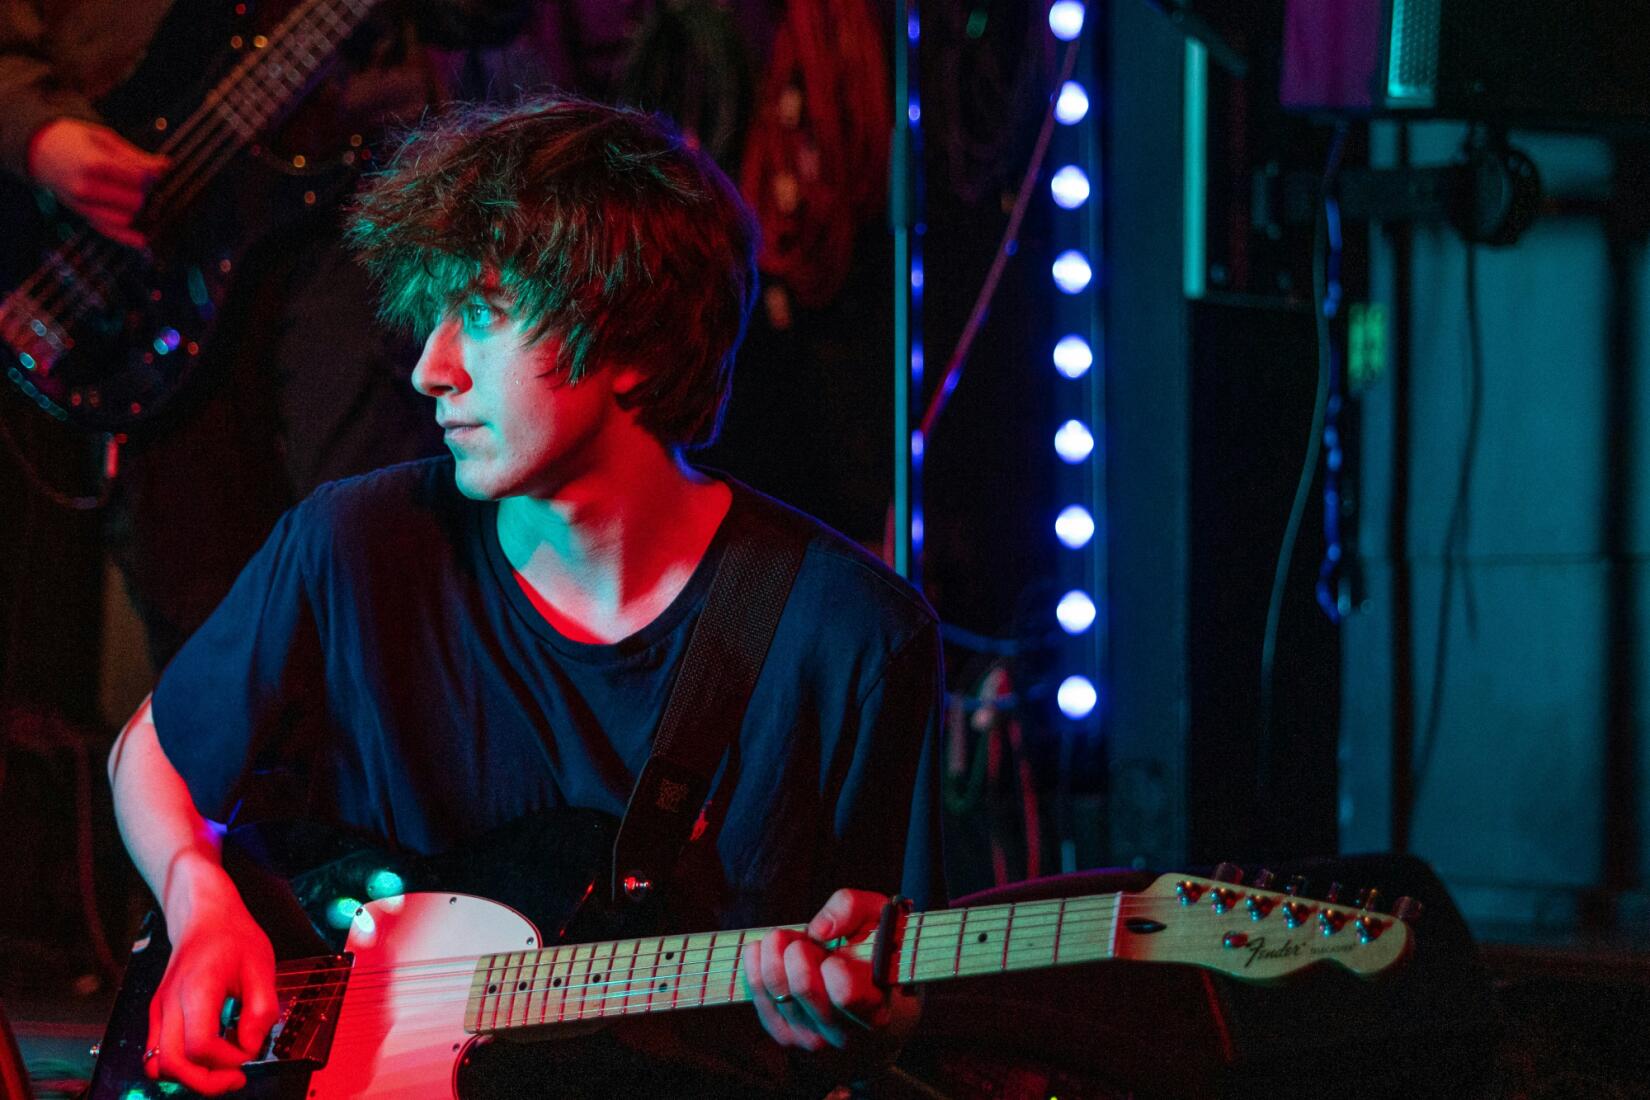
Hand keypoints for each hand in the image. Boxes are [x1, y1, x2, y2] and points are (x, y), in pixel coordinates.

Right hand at [26, 118, 168, 247]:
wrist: (41, 151)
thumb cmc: (74, 141)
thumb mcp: (104, 138)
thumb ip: (135, 155)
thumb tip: (164, 166)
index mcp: (93, 164)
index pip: (138, 178)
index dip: (150, 174)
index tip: (151, 168)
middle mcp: (86, 188)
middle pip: (135, 200)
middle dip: (144, 192)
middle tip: (141, 182)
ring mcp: (83, 205)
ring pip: (127, 218)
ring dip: (137, 210)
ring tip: (133, 194)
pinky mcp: (83, 215)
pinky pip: (109, 232)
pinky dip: (127, 238)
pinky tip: (143, 240)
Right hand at [146, 871, 278, 1094]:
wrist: (203, 916)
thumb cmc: (234, 938)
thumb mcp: (263, 966)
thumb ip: (261, 1009)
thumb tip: (251, 1046)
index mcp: (198, 988)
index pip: (201, 1045)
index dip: (228, 1059)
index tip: (251, 1051)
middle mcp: (170, 1002)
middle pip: (173, 1065)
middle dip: (207, 1082)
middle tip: (237, 1078)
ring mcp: (158, 1010)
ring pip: (159, 1065)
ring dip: (191, 1078)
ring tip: (222, 1069)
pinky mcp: (156, 1015)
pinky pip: (157, 1054)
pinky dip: (180, 1066)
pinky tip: (207, 1057)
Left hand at [742, 889, 919, 1056]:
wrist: (866, 1003)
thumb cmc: (874, 956)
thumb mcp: (877, 918)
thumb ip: (853, 909)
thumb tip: (819, 931)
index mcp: (875, 1011)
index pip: (846, 993)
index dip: (834, 964)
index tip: (834, 954)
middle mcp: (843, 1033)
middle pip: (803, 986)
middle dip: (799, 950)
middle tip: (807, 943)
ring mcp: (812, 1038)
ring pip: (776, 988)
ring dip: (777, 953)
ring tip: (790, 944)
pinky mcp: (785, 1035)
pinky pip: (757, 994)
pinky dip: (757, 963)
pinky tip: (766, 949)